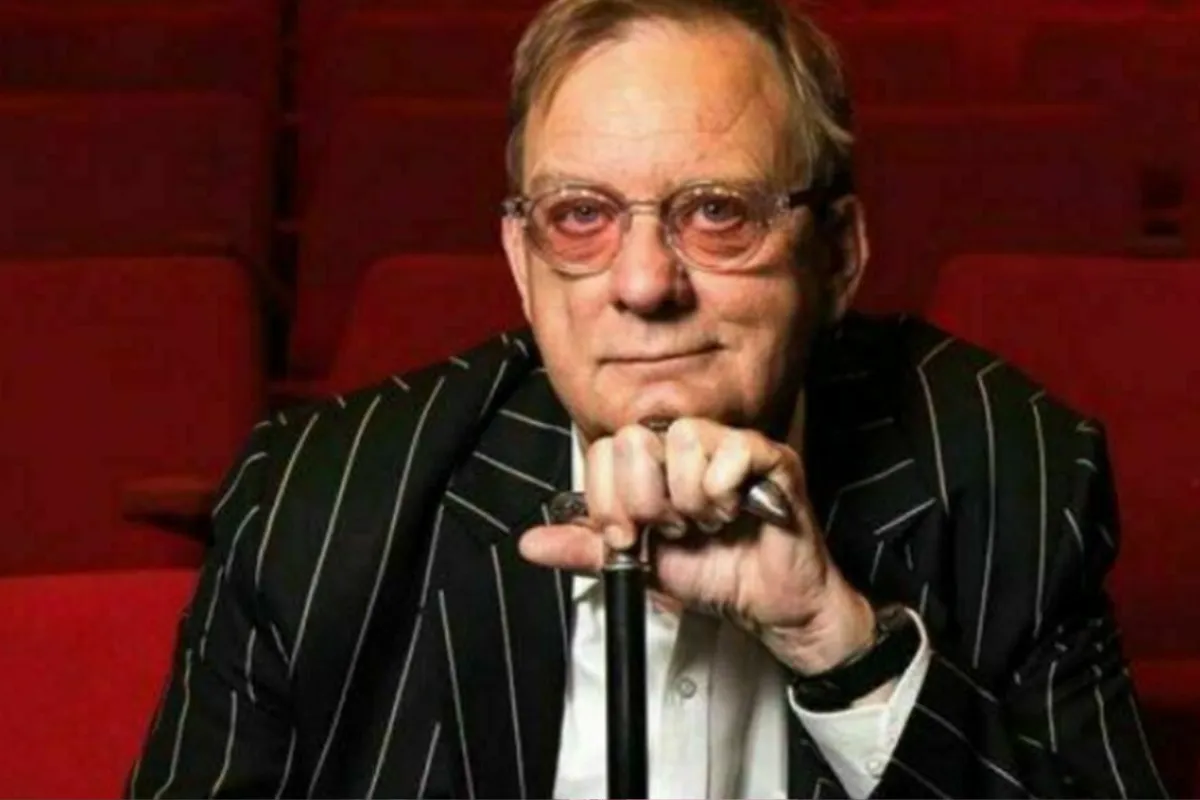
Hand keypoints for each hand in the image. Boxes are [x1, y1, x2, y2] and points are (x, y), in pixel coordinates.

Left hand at [519, 418, 876, 674]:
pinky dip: (724, 490)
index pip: (605, 449)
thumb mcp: (637, 566)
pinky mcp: (770, 458)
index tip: (631, 537)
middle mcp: (688, 446)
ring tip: (706, 522)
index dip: (609, 499)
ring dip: (689, 498)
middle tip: (672, 529)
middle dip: (645, 499)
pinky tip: (734, 513)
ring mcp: (730, 446)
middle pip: (636, 439)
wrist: (767, 606)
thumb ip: (588, 549)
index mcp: (655, 464)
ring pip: (683, 438)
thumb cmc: (713, 575)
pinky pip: (733, 448)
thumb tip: (529, 542)